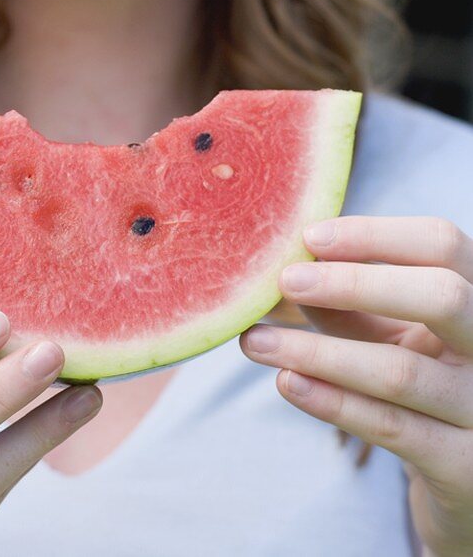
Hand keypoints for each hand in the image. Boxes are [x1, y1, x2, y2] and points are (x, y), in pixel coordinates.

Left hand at [239, 216, 472, 556]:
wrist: (463, 472)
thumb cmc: (419, 378)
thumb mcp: (387, 330)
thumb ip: (346, 302)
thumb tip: (281, 272)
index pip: (441, 244)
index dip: (374, 235)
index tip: (309, 237)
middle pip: (441, 297)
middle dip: (355, 284)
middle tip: (285, 281)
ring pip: (401, 372)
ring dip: (318, 353)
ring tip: (255, 341)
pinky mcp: (464, 464)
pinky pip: (391, 427)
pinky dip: (333, 402)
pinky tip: (287, 382)